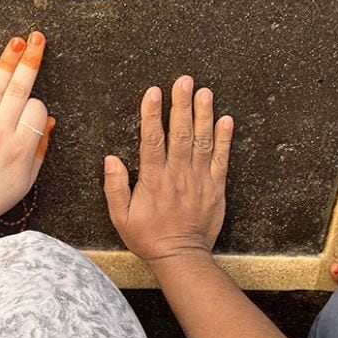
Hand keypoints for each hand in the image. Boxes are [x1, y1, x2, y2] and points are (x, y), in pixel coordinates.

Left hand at [0, 32, 54, 248]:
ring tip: (18, 41)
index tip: (34, 113)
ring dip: (8, 62)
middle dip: (30, 62)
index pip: (36, 111)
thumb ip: (40, 148)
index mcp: (20, 150)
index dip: (38, 107)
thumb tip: (50, 119)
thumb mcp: (27, 179)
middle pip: (18, 91)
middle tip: (38, 38)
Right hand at [104, 76, 233, 264]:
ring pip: (202, 141)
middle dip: (181, 104)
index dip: (152, 114)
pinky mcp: (215, 187)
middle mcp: (178, 175)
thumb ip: (115, 187)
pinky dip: (224, 139)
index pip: (152, 140)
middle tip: (183, 81)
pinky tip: (225, 120)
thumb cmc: (148, 237)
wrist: (181, 257)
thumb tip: (111, 159)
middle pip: (180, 133)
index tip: (153, 92)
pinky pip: (221, 159)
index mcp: (154, 180)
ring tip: (204, 92)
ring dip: (203, 114)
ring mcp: (199, 180)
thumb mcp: (120, 217)